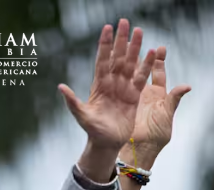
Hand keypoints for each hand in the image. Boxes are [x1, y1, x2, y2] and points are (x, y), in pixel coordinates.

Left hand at [61, 20, 155, 150]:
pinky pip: (141, 77)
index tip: (107, 28)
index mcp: (99, 85)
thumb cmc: (93, 130)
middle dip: (120, 40)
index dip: (104, 45)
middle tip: (124, 22)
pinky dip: (146, 66)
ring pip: (130, 63)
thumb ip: (72, 102)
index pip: (102, 60)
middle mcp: (111, 83)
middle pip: (117, 57)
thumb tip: (60, 87)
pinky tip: (153, 52)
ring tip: (139, 31)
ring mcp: (123, 88)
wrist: (107, 143)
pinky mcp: (134, 96)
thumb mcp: (81, 116)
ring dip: (135, 48)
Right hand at [120, 46, 190, 166]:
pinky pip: (118, 86)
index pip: (158, 74)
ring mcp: (132, 98)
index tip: (160, 48)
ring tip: (126, 47)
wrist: (140, 149)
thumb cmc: (156, 135)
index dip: (159, 61)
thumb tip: (187, 86)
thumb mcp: (167, 116)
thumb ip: (174, 99)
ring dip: (128, 61)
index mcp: (158, 95)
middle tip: (140, 40)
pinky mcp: (121, 103)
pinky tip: (113, 64)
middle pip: (143, 70)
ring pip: (129, 75)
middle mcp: (145, 94)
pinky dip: (116, 75)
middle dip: (142, 55)